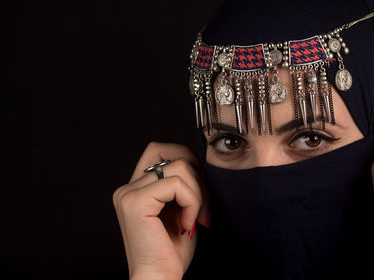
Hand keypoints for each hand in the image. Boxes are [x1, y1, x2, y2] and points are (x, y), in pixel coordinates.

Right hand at [113, 142, 209, 279]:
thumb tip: (202, 163)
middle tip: (204, 208)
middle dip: (198, 178)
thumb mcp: (181, 209)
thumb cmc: (172, 252)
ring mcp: (129, 194)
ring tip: (195, 219)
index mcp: (135, 189)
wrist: (159, 279)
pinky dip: (191, 203)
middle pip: (174, 154)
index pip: (160, 149)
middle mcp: (127, 188)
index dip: (187, 161)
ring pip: (180, 167)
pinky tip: (187, 224)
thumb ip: (183, 185)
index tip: (200, 191)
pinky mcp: (135, 203)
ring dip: (198, 195)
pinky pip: (176, 185)